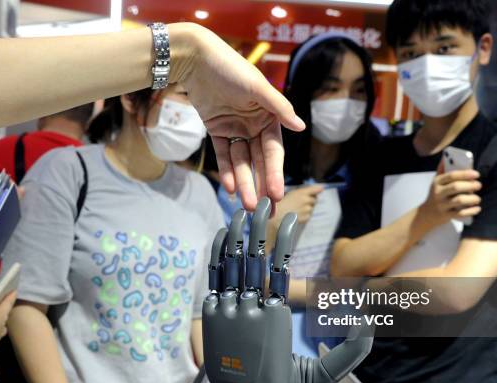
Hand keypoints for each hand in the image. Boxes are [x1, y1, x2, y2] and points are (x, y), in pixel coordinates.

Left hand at [171, 23, 305, 209]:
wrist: (195, 58)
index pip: (273, 151)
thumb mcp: (258, 88)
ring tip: (246, 204)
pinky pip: (223, 155)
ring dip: (244, 183)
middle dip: (259, 185)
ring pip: (241, 162)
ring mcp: (235, 128)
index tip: (277, 194)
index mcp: (269, 116)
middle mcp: (254, 124)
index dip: (274, 173)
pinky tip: (230, 188)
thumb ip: (279, 109)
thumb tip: (301, 128)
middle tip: (262, 209)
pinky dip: (226, 171)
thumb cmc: (231, 68)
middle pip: (258, 161)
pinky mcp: (216, 129)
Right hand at [273, 185, 323, 224]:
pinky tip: (296, 215)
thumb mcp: (289, 193)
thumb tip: (310, 193)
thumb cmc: (279, 204)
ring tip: (297, 209)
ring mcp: (308, 210)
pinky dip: (305, 215)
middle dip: (311, 200)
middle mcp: (307, 200)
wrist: (276, 217)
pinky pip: (308, 215)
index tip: (321, 188)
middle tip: (302, 202)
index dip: (318, 189)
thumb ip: (300, 192)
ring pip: (312, 208)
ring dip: (307, 207)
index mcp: (302, 192)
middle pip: (315, 199)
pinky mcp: (306, 218)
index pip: (315, 189)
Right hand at [420, 160, 481, 226]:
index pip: (451, 175)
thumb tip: (446, 157)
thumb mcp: (436, 182)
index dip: (465, 174)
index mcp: (437, 182)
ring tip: (477, 198)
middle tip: (479, 185)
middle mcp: (438, 193)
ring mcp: (441, 205)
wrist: (426, 214)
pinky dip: (471, 211)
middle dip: (470, 185)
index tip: (476, 174)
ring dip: (472, 198)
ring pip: (459, 200)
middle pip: (456, 187)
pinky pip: (460, 213)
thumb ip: (442, 170)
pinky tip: (477, 208)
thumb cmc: (436, 195)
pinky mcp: (446, 215)